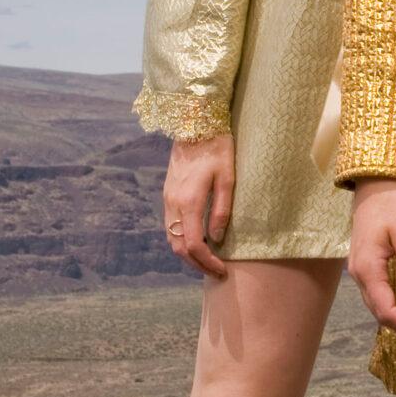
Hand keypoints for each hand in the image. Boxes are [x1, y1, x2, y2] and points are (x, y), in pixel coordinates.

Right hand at [163, 133, 234, 278]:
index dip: (207, 262)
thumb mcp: (227, 178)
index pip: (194, 244)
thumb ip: (221, 210)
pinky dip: (182, 240)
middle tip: (216, 272)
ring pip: (171, 238)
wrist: (195, 124)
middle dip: (196, 264)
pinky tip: (198, 241)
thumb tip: (218, 239)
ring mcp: (167, 199)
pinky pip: (171, 226)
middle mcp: (173, 203)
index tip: (223, 270)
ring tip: (208, 261)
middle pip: (178, 247)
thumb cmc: (217, 148)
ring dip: (188, 254)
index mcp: (188, 201)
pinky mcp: (168, 194)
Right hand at [347, 179, 395, 337]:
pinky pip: (378, 292)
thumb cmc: (395, 204)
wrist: (377, 181)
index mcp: (368, 269)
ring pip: (378, 304)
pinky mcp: (367, 262)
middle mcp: (360, 274)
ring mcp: (361, 269)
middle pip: (380, 313)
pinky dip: (394, 303)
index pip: (387, 312)